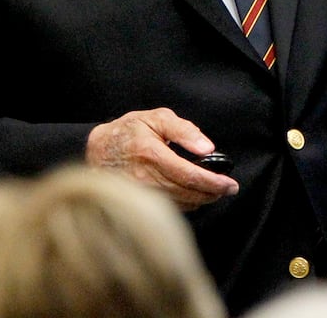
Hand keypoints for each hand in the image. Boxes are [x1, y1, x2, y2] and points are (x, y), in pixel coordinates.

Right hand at [85, 107, 237, 209]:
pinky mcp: (137, 202)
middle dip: (212, 193)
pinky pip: (168, 208)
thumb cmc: (128, 131)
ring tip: (214, 191)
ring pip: (179, 204)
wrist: (96, 150)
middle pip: (187, 193)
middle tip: (228, 189)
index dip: (213, 182)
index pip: (189, 175)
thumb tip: (208, 148)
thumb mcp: (156, 118)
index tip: (230, 184)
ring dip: (201, 200)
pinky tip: (193, 195)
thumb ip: (184, 130)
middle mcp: (144, 178)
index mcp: (150, 154)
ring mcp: (139, 194)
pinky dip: (186, 203)